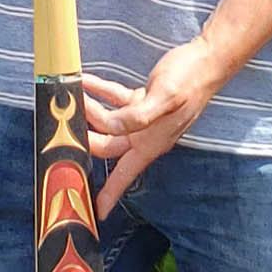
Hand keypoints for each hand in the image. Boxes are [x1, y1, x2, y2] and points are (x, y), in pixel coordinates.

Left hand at [84, 37, 224, 218]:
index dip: (110, 193)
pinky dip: (100, 90)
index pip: (125, 174)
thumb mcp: (165, 98)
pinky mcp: (144, 100)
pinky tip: (86, 80)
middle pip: (107, 144)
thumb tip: (112, 125)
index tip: (96, 211)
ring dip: (90, 108)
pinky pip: (116, 100)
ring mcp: (144, 118)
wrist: (207, 60)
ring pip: (109, 121)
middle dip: (86, 136)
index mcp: (152, 142)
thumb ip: (137, 116)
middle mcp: (146, 135)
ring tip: (72, 93)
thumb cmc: (191, 80)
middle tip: (64, 124)